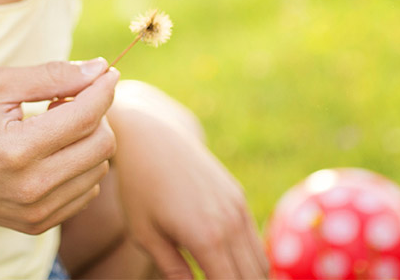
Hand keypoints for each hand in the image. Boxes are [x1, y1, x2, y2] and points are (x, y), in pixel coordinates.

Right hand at [0, 58, 118, 234]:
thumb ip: (52, 75)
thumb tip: (101, 69)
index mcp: (17, 149)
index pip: (85, 116)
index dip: (103, 89)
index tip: (107, 72)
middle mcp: (31, 186)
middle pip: (102, 144)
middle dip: (97, 114)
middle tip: (68, 100)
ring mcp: (37, 211)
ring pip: (100, 167)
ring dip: (89, 139)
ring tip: (55, 126)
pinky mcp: (40, 224)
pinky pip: (87, 190)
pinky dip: (80, 165)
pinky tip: (52, 152)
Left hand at [109, 81, 267, 278]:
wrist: (151, 135)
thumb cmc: (139, 187)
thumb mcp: (146, 235)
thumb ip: (172, 271)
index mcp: (207, 238)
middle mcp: (231, 223)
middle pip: (252, 279)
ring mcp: (239, 208)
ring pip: (259, 263)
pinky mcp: (238, 198)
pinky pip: (254, 241)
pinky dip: (251, 263)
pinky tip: (234, 272)